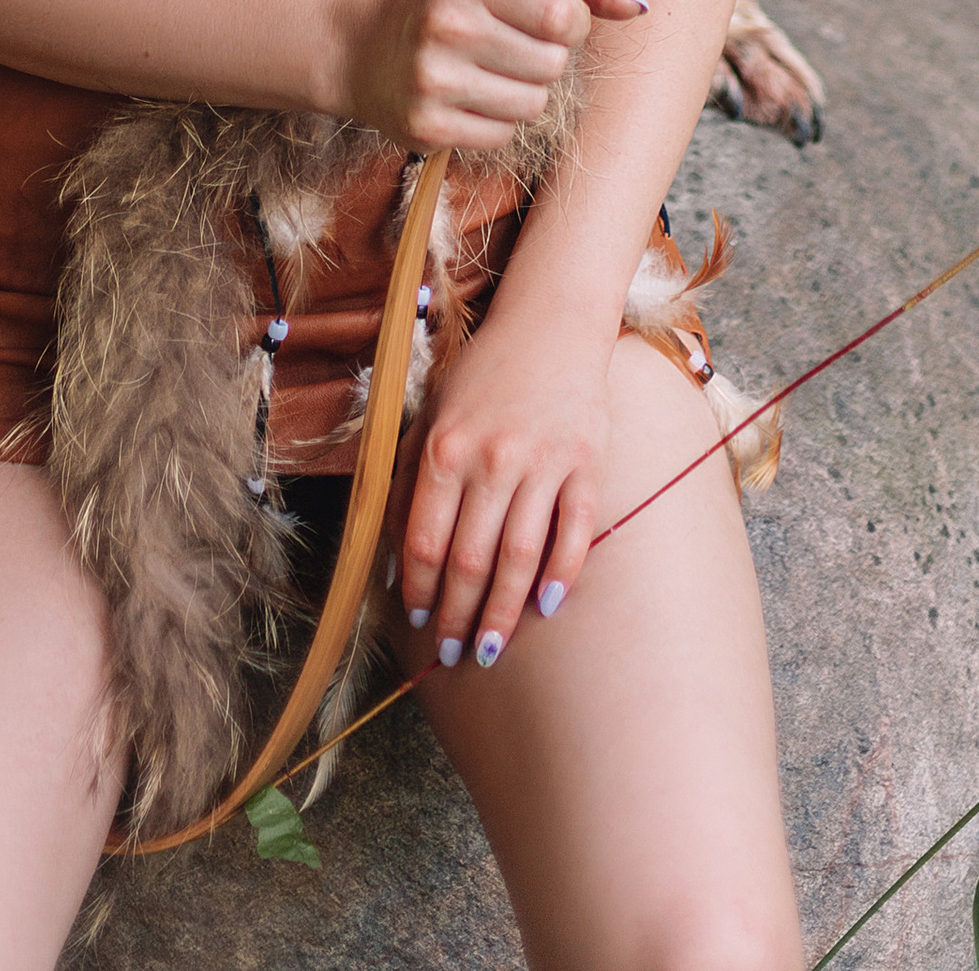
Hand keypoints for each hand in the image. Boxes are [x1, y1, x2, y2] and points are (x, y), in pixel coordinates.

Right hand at [339, 0, 647, 150]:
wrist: (353, 45)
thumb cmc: (442, 3)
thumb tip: (640, 5)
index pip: (563, 16)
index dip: (571, 24)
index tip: (551, 21)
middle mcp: (450, 28)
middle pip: (553, 66)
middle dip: (545, 60)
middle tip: (510, 47)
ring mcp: (434, 82)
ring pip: (532, 106)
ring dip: (522, 93)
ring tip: (486, 72)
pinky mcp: (426, 128)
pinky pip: (500, 137)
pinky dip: (495, 121)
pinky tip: (465, 98)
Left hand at [394, 311, 611, 669]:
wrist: (552, 322)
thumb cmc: (485, 373)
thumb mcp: (432, 411)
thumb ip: (408, 473)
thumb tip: (392, 550)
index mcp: (445, 445)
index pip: (423, 540)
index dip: (418, 591)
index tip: (418, 622)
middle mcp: (492, 457)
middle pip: (469, 560)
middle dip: (457, 617)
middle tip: (452, 655)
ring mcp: (543, 461)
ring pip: (519, 557)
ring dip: (503, 612)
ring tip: (491, 649)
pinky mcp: (586, 464)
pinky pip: (574, 533)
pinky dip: (561, 574)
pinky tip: (548, 606)